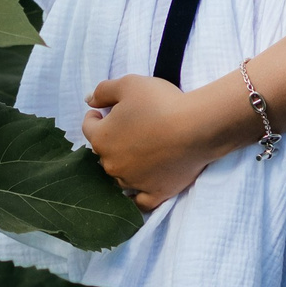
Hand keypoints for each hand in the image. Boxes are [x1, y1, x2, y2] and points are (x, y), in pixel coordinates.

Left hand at [83, 74, 251, 211]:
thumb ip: (103, 91)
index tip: (103, 112)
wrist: (196, 127)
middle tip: (128, 128)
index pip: (88, 127)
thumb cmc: (160, 103)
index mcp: (101, 138)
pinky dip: (137, 196)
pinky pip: (139, 202)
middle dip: (110, 140)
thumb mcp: (128, 84)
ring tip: (139, 153)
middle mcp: (111, 164)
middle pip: (103, 152)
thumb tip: (89, 100)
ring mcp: (132, 182)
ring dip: (123, 165)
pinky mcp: (155, 193)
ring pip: (119, 176)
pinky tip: (139, 188)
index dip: (95, 116)